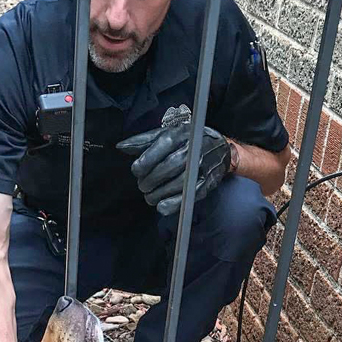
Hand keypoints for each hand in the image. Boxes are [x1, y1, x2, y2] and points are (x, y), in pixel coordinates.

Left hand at [117, 124, 231, 215]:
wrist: (220, 148)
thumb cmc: (187, 141)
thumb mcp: (167, 134)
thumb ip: (143, 141)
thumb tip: (121, 147)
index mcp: (182, 134)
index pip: (163, 145)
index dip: (147, 160)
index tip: (136, 170)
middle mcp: (194, 149)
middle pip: (170, 166)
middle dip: (152, 179)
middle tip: (142, 185)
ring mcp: (202, 167)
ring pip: (179, 183)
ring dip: (160, 193)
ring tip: (150, 196)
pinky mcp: (207, 183)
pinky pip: (190, 196)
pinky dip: (174, 204)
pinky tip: (162, 207)